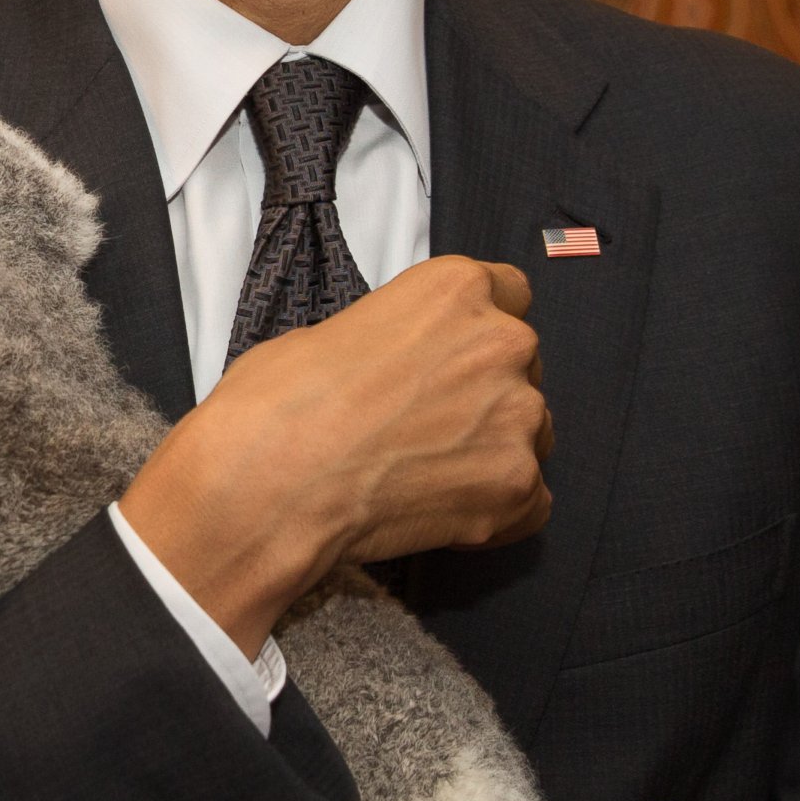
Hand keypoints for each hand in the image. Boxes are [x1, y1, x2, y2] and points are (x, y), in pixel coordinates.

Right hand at [120, 256, 552, 653]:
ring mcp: (518, 417)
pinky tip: (436, 512)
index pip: (510, 292)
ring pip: (530, 433)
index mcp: (453, 289)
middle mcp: (500, 342)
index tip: (453, 356)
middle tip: (426, 425)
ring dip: (490, 451)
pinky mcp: (518, 486)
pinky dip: (492, 509)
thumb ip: (394, 340)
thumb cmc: (278, 404)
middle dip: (485, 392)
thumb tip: (398, 368)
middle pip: (522, 364)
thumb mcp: (328, 332)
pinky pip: (529, 501)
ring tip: (424, 475)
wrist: (269, 486)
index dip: (477, 329)